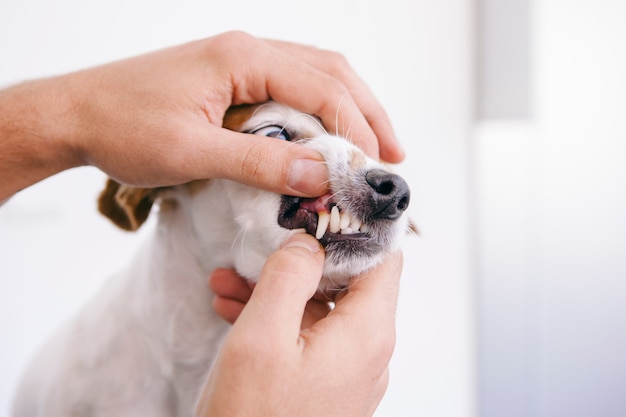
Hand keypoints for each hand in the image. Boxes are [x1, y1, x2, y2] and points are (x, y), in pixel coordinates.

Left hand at [0, 31, 403, 199]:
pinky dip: (319, 113)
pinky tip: (327, 137)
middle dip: (368, 113)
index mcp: (243, 57)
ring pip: (315, 76)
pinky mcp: (233, 81)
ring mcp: (241, 62)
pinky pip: (290, 89)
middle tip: (393, 155)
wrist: (75, 114)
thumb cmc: (123, 127)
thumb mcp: (194, 152)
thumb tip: (322, 175)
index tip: (372, 169)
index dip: (356, 129)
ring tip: (374, 146)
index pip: (323, 88)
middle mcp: (249, 50)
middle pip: (331, 72)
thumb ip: (261, 162)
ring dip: (349, 110)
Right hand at [199, 233, 402, 416]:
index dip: (356, 227)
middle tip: (259, 248)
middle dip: (299, 261)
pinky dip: (277, 320)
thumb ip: (288, 276)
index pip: (384, 258)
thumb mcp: (262, 337)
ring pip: (320, 309)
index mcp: (367, 333)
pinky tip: (235, 310)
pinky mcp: (327, 385)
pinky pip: (309, 337)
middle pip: (347, 281)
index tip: (322, 208)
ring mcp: (348, 371)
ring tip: (229, 281)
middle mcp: (368, 351)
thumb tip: (309, 241)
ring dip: (278, 291)